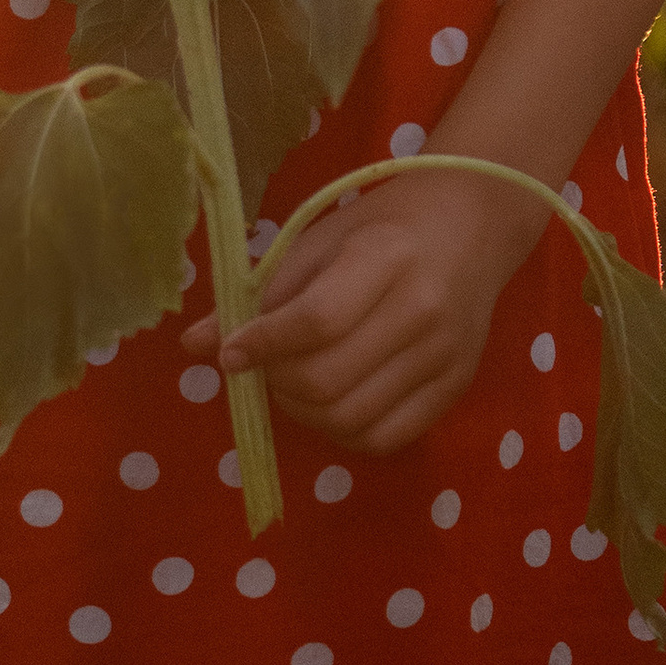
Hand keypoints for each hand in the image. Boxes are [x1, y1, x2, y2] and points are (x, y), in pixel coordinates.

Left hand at [179, 172, 525, 457]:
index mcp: (386, 259)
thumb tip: (194, 346)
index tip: (231, 354)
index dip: (263, 345)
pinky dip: (342, 432)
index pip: (315, 322)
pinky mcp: (455, 388)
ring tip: (295, 382)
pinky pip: (383, 439)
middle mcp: (422, 312)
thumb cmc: (383, 226)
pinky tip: (331, 401)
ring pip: (350, 419)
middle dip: (277, 383)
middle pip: (327, 382)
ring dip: (303, 412)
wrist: (471, 225)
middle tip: (264, 366)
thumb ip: (262, 293)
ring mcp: (444, 357)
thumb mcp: (319, 240)